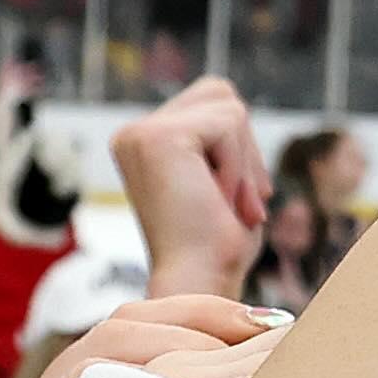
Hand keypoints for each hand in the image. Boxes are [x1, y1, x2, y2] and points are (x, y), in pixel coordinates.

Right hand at [112, 80, 269, 302]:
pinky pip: (229, 123)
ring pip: (229, 108)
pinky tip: (218, 201)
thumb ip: (220, 137)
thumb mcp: (222, 178)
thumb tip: (232, 101)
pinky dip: (239, 166)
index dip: (240, 150)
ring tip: (225, 204)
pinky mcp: (158, 137)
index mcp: (142, 141)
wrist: (200, 283)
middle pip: (221, 94)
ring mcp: (140, 132)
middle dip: (244, 150)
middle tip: (236, 204)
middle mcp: (133, 132)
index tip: (234, 202)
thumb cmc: (217, 245)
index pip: (214, 103)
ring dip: (243, 163)